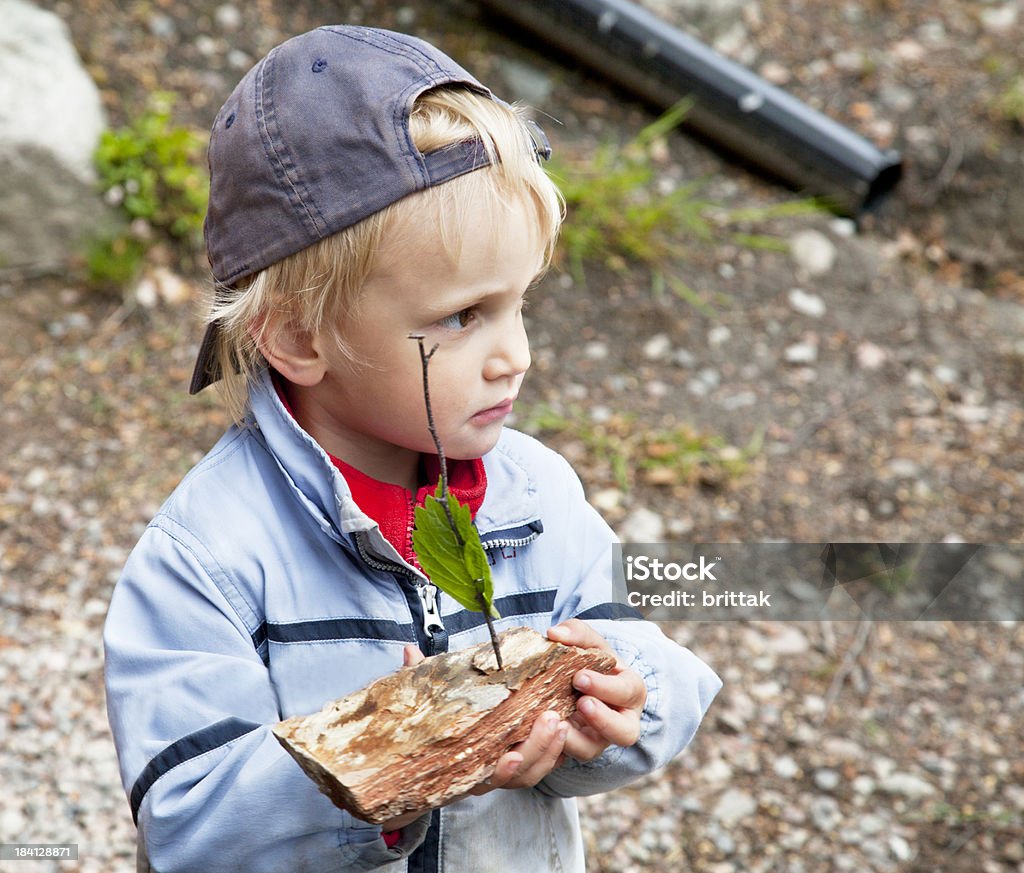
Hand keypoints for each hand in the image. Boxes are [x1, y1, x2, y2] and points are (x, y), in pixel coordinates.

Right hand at [395, 645, 569, 799]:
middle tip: (551, 718)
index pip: (484, 775)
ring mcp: (501, 772)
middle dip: (537, 749)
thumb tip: (410, 651)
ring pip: (532, 772)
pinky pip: (540, 766)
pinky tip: (562, 729)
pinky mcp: (518, 764)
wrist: (421, 764)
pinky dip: (553, 752)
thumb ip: (418, 676)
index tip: (511, 756)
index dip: (500, 770)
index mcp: (460, 766)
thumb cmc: (427, 725)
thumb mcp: (422, 699)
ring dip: (550, 748)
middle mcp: (481, 775)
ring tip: (560, 720)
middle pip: (517, 775)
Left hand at [546, 619, 646, 761]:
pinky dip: (554, 746)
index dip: (605, 687)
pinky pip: (567, 755)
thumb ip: (576, 633)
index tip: (580, 677)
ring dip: (575, 740)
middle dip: (602, 719)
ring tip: (558, 722)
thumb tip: (554, 634)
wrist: (582, 683)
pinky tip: (540, 732)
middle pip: (624, 732)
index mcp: (630, 691)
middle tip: (580, 703)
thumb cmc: (593, 662)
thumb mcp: (591, 643)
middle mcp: (622, 721)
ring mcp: (600, 739)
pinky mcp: (577, 748)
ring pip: (593, 750)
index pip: (627, 691)